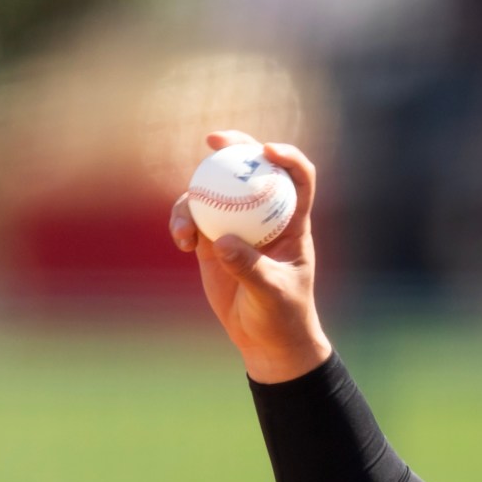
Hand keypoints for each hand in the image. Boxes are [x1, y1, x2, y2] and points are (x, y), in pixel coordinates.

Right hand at [169, 130, 334, 385]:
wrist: (265, 340)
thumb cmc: (282, 317)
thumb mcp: (271, 294)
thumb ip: (249, 268)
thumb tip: (223, 241)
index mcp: (293, 223)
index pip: (299, 179)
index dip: (288, 157)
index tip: (267, 150)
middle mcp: (265, 217)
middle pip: (253, 169)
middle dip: (235, 147)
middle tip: (214, 140)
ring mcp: (237, 226)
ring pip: (214, 191)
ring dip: (194, 197)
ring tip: (185, 232)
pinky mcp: (213, 240)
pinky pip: (193, 217)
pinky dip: (182, 222)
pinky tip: (181, 242)